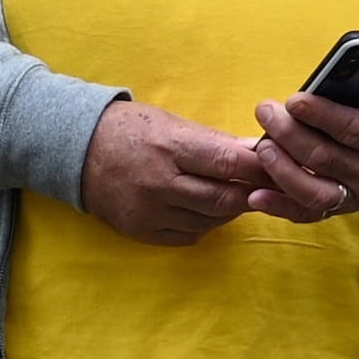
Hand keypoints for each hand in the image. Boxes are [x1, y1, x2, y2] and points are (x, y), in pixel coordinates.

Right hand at [79, 97, 273, 242]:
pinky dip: (207, 223)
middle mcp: (161, 183)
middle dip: (255, 193)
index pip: (229, 162)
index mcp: (171, 147)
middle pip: (225, 197)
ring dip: (232, 209)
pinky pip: (190, 235)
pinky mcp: (142, 231)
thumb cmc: (131, 129)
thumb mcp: (172, 123)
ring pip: (211, 220)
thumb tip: (259, 149)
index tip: (282, 167)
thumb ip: (216, 142)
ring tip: (239, 194)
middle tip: (273, 188)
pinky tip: (209, 209)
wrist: (77, 151)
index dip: (261, 168)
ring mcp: (150, 211)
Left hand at [248, 53, 358, 222]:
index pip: (353, 129)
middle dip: (290, 135)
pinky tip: (255, 195)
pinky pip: (307, 213)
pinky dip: (280, 207)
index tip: (295, 100)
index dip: (323, 116)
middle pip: (325, 158)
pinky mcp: (339, 207)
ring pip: (313, 191)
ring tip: (260, 147)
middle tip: (266, 112)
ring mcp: (353, 194)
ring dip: (282, 172)